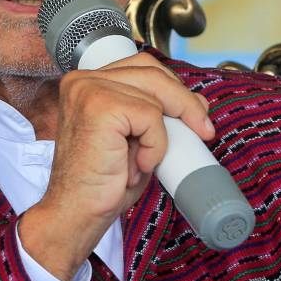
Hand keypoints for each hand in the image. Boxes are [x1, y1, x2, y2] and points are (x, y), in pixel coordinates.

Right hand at [18, 52, 213, 280]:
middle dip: (184, 102)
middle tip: (203, 130)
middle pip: (152, 73)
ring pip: (155, 96)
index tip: (197, 116)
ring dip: (162, 133)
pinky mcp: (100, 106)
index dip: (174, 89)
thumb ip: (159, 116)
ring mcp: (89, 89)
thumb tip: (198, 102)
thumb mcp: (137, 140)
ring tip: (145, 160)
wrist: (76, 213)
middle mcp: (83, 79)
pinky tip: (137, 165)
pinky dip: (155, 145)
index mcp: (87, 82)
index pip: (143, 67)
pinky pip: (151, 117)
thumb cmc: (103, 182)